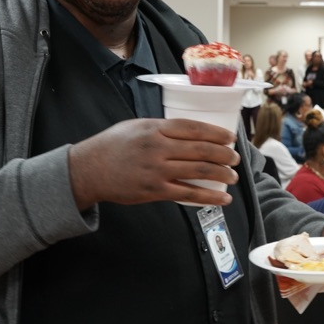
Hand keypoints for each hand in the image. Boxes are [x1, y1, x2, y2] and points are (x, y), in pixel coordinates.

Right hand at [67, 118, 239, 209]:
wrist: (88, 169)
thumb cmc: (112, 145)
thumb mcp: (136, 126)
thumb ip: (162, 128)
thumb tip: (189, 133)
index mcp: (155, 128)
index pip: (194, 128)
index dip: (216, 133)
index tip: (230, 137)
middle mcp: (158, 148)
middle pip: (201, 150)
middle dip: (223, 155)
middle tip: (235, 158)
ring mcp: (157, 170)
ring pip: (198, 171)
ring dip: (221, 174)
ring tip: (233, 177)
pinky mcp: (154, 191)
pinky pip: (187, 194)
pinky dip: (208, 196)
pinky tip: (222, 198)